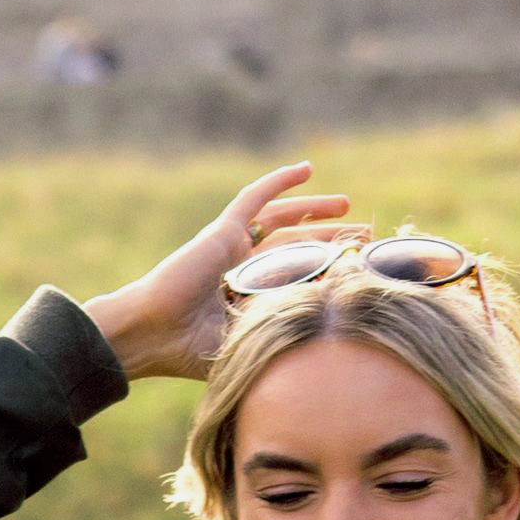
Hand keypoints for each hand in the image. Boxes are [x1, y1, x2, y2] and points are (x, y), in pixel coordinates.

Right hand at [81, 161, 351, 386]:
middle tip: (365, 235)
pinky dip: (279, 182)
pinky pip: (255, 198)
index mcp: (250, 297)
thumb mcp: (249, 342)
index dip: (330, 269)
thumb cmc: (192, 350)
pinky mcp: (223, 230)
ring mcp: (233, 247)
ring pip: (283, 220)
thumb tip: (331, 326)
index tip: (362, 266)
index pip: (300, 276)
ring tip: (347, 207)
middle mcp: (243, 269)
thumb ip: (280, 330)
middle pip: (298, 246)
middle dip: (331, 239)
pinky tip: (306, 168)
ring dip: (315, 210)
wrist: (154, 333)